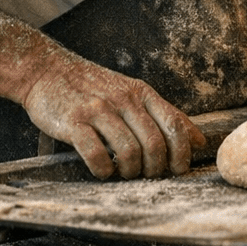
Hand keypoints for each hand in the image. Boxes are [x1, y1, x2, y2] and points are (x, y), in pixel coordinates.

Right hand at [20, 52, 204, 179]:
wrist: (46, 70)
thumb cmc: (91, 86)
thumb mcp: (132, 92)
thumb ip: (164, 114)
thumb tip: (200, 140)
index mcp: (141, 92)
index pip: (174, 124)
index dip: (181, 153)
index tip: (178, 169)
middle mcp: (122, 99)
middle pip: (155, 143)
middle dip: (156, 168)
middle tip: (146, 175)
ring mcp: (98, 110)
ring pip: (129, 151)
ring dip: (131, 172)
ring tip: (125, 173)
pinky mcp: (74, 122)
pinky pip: (96, 155)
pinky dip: (104, 171)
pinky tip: (103, 171)